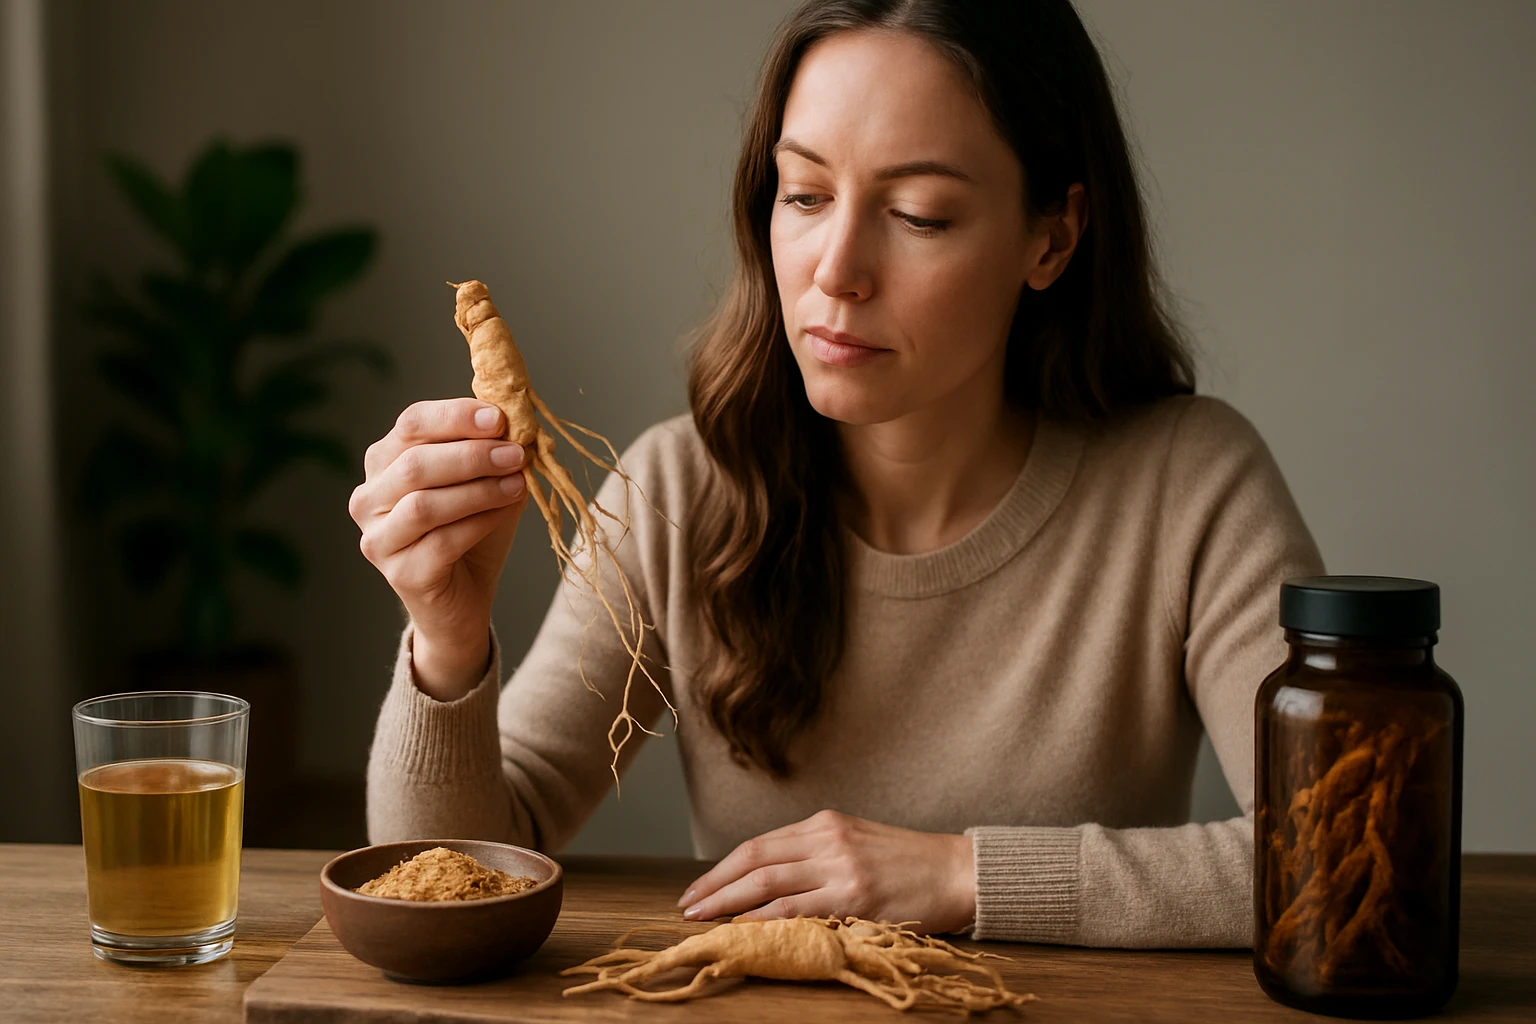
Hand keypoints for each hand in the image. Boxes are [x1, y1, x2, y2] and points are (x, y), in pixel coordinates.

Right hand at [349, 398, 528, 699]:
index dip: (456, 417)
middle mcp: (369, 498)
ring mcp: (378, 538)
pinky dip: (478, 522)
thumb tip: (516, 417)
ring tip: (517, 482)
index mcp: (384, 462)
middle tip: (516, 454)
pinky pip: (440, 542)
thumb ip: (490, 449)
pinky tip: (504, 512)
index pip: (412, 424)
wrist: (464, 599)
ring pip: (424, 504)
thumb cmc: (471, 531)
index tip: (500, 418)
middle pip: (415, 464)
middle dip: (472, 455)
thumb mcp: (482, 481)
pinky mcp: (399, 574)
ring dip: (478, 489)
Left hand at [677, 809, 975, 934]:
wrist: (958, 871)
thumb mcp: (857, 843)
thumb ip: (816, 855)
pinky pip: (797, 909)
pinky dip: (764, 919)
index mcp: (825, 824)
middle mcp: (827, 839)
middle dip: (714, 885)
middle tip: (686, 905)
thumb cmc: (909, 863)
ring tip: (702, 918)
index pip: (759, 845)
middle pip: (754, 861)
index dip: (723, 868)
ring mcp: (840, 867)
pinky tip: (742, 928)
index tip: (698, 888)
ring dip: (727, 902)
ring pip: (767, 884)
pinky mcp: (855, 896)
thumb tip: (769, 883)